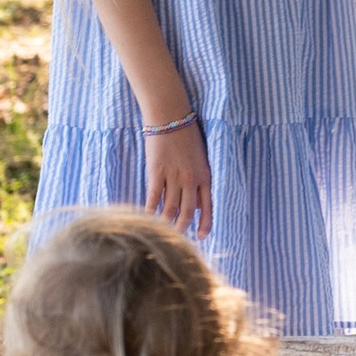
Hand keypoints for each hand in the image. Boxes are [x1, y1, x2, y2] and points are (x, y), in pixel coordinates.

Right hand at [143, 116, 212, 236]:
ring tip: (161, 231)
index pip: (208, 206)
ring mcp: (173, 176)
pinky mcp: (156, 172)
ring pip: (169, 208)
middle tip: (177, 237)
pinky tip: (147, 218)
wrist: (170, 117)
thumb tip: (194, 206)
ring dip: (165, 222)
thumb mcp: (200, 159)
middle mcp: (190, 179)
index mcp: (204, 176)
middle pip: (187, 212)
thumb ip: (198, 182)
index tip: (202, 236)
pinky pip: (153, 198)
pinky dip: (150, 210)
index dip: (205, 223)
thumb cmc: (186, 136)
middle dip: (182, 228)